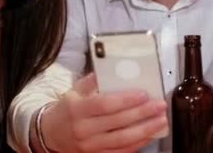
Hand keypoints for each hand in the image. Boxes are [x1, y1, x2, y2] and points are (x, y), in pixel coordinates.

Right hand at [40, 73, 168, 152]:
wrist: (50, 136)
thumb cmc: (67, 110)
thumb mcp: (74, 91)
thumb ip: (92, 81)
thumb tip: (110, 68)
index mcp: (78, 110)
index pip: (105, 105)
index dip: (126, 100)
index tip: (144, 94)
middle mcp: (85, 130)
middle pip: (118, 122)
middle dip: (143, 113)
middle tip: (159, 105)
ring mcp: (91, 146)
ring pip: (123, 140)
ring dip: (146, 130)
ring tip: (161, 120)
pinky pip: (122, 151)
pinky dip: (139, 143)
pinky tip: (151, 134)